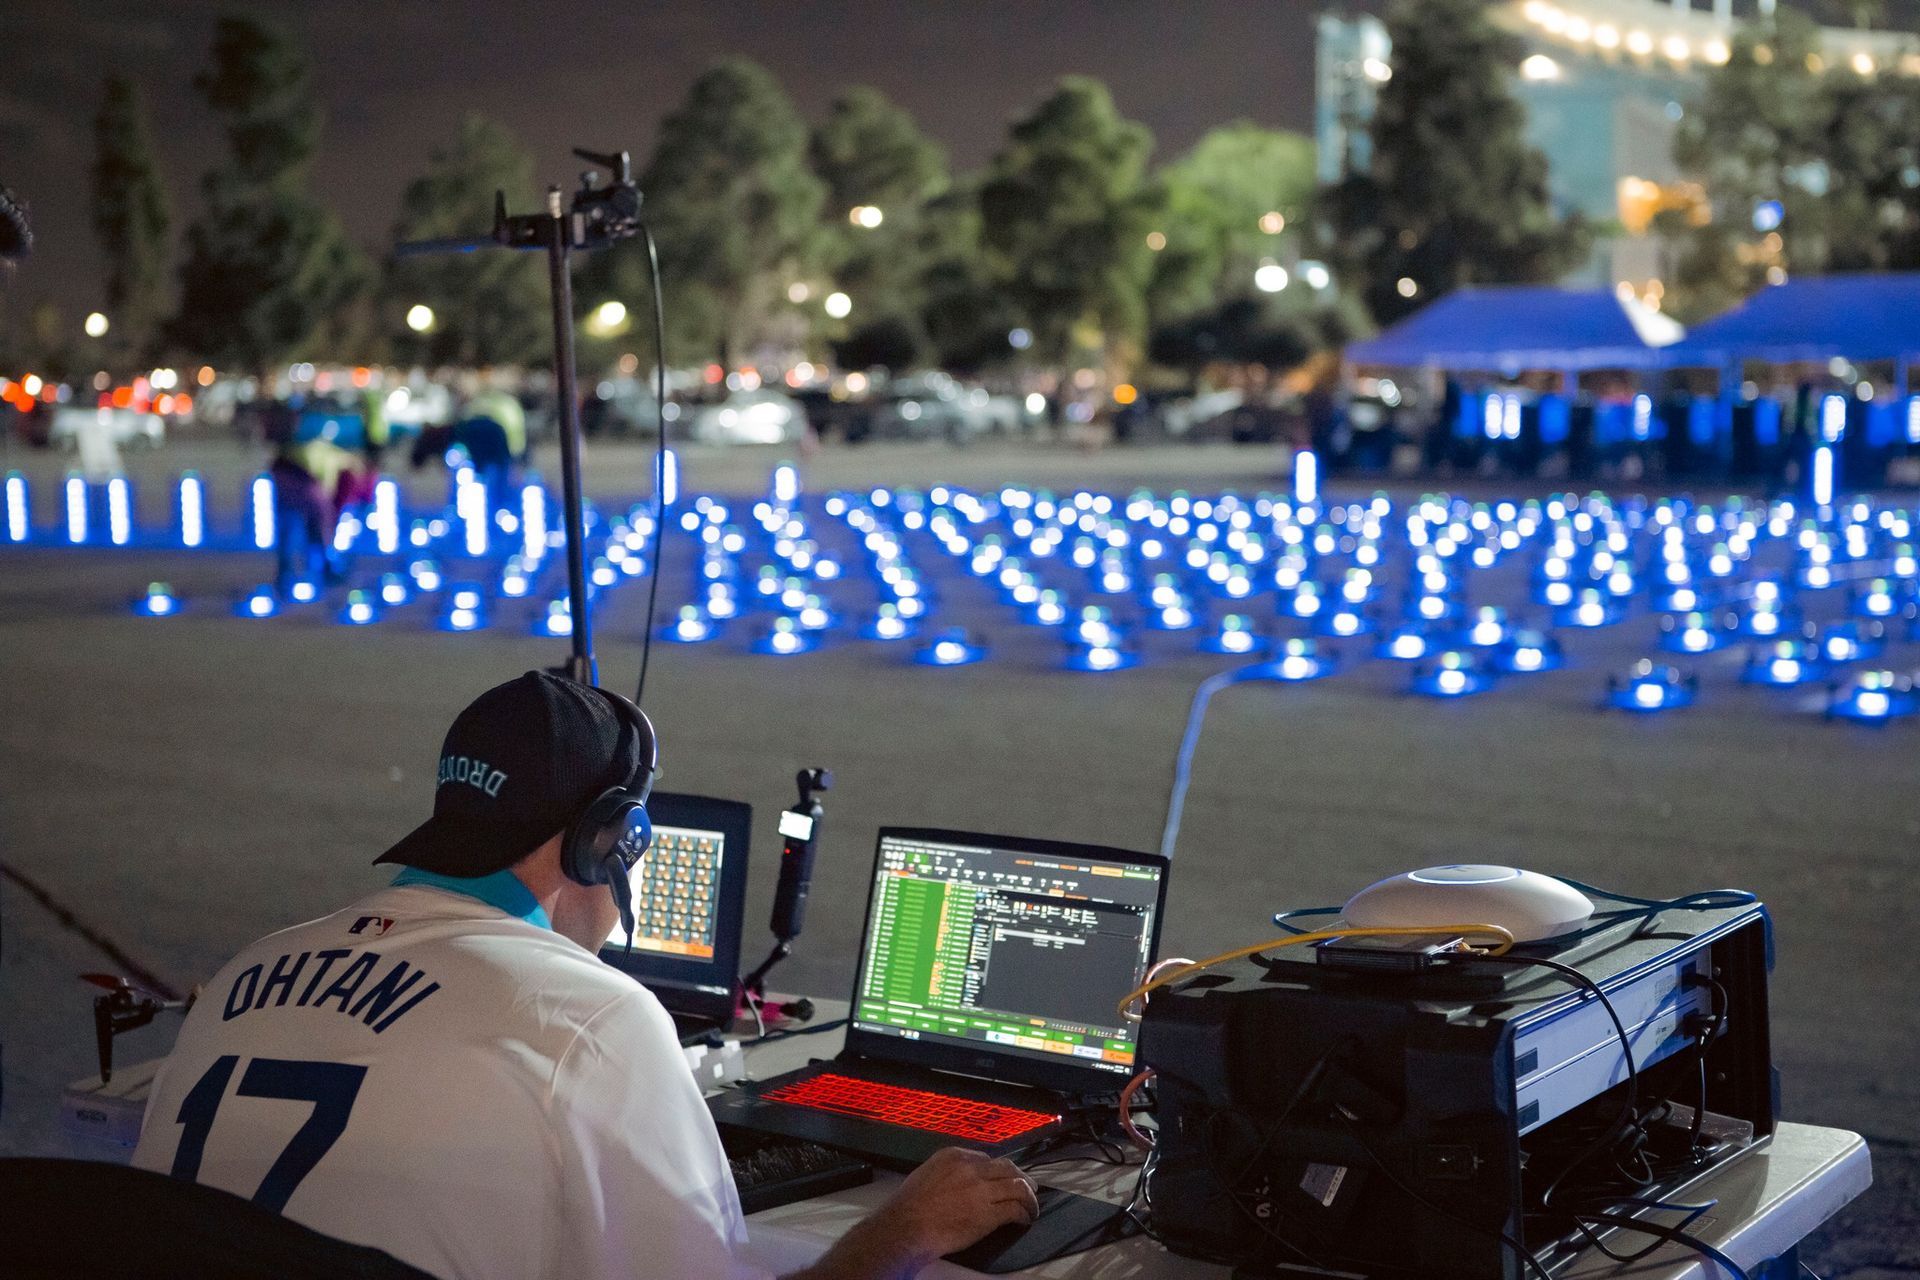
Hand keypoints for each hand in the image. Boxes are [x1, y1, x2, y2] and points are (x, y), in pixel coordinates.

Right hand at [878, 1147, 1039, 1262]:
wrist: (907, 1226)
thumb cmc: (909, 1205)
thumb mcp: (927, 1173)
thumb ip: (948, 1171)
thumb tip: (960, 1180)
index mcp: (955, 1156)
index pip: (987, 1158)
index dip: (999, 1170)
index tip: (1003, 1178)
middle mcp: (971, 1169)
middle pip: (1007, 1168)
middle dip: (1022, 1177)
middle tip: (1030, 1187)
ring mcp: (981, 1190)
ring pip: (1017, 1187)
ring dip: (1029, 1197)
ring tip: (1032, 1206)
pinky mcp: (988, 1213)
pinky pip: (1015, 1209)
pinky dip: (1024, 1214)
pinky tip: (1024, 1219)